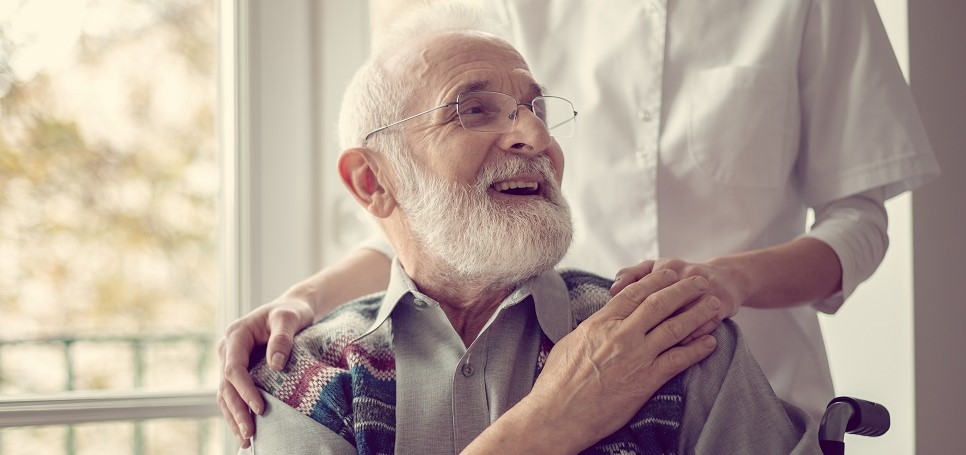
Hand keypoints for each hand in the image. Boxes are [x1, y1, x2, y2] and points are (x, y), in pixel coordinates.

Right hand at [216, 298, 314, 447]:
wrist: (291, 308)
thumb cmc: (291, 311)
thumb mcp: (290, 318)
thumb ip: (283, 338)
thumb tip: (276, 365)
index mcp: (236, 334)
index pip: (234, 368)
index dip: (245, 390)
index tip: (260, 408)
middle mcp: (228, 349)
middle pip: (226, 385)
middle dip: (237, 411)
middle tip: (250, 433)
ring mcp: (231, 361)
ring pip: (225, 394)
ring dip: (234, 417)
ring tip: (245, 440)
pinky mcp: (239, 371)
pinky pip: (233, 394)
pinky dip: (237, 412)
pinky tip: (244, 431)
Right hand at [521, 270, 719, 450]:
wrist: (558, 415)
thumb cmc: (557, 383)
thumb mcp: (570, 343)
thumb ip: (591, 328)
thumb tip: (600, 320)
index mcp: (601, 323)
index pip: (634, 293)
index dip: (656, 280)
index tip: (671, 272)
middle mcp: (621, 335)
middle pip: (660, 303)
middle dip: (684, 289)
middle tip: (700, 281)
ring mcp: (636, 357)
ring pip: (675, 328)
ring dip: (697, 314)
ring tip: (714, 305)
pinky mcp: (646, 381)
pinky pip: (678, 360)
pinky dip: (697, 350)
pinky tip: (710, 342)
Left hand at [611, 258, 743, 343]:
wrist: (725, 277)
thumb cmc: (680, 277)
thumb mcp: (655, 268)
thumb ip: (631, 275)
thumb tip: (613, 289)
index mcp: (665, 266)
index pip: (642, 289)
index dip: (631, 310)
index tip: (622, 327)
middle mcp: (686, 274)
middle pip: (664, 304)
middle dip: (649, 328)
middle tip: (635, 345)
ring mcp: (706, 289)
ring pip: (684, 317)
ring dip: (670, 337)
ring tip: (656, 350)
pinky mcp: (721, 304)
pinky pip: (705, 325)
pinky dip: (692, 338)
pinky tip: (680, 347)